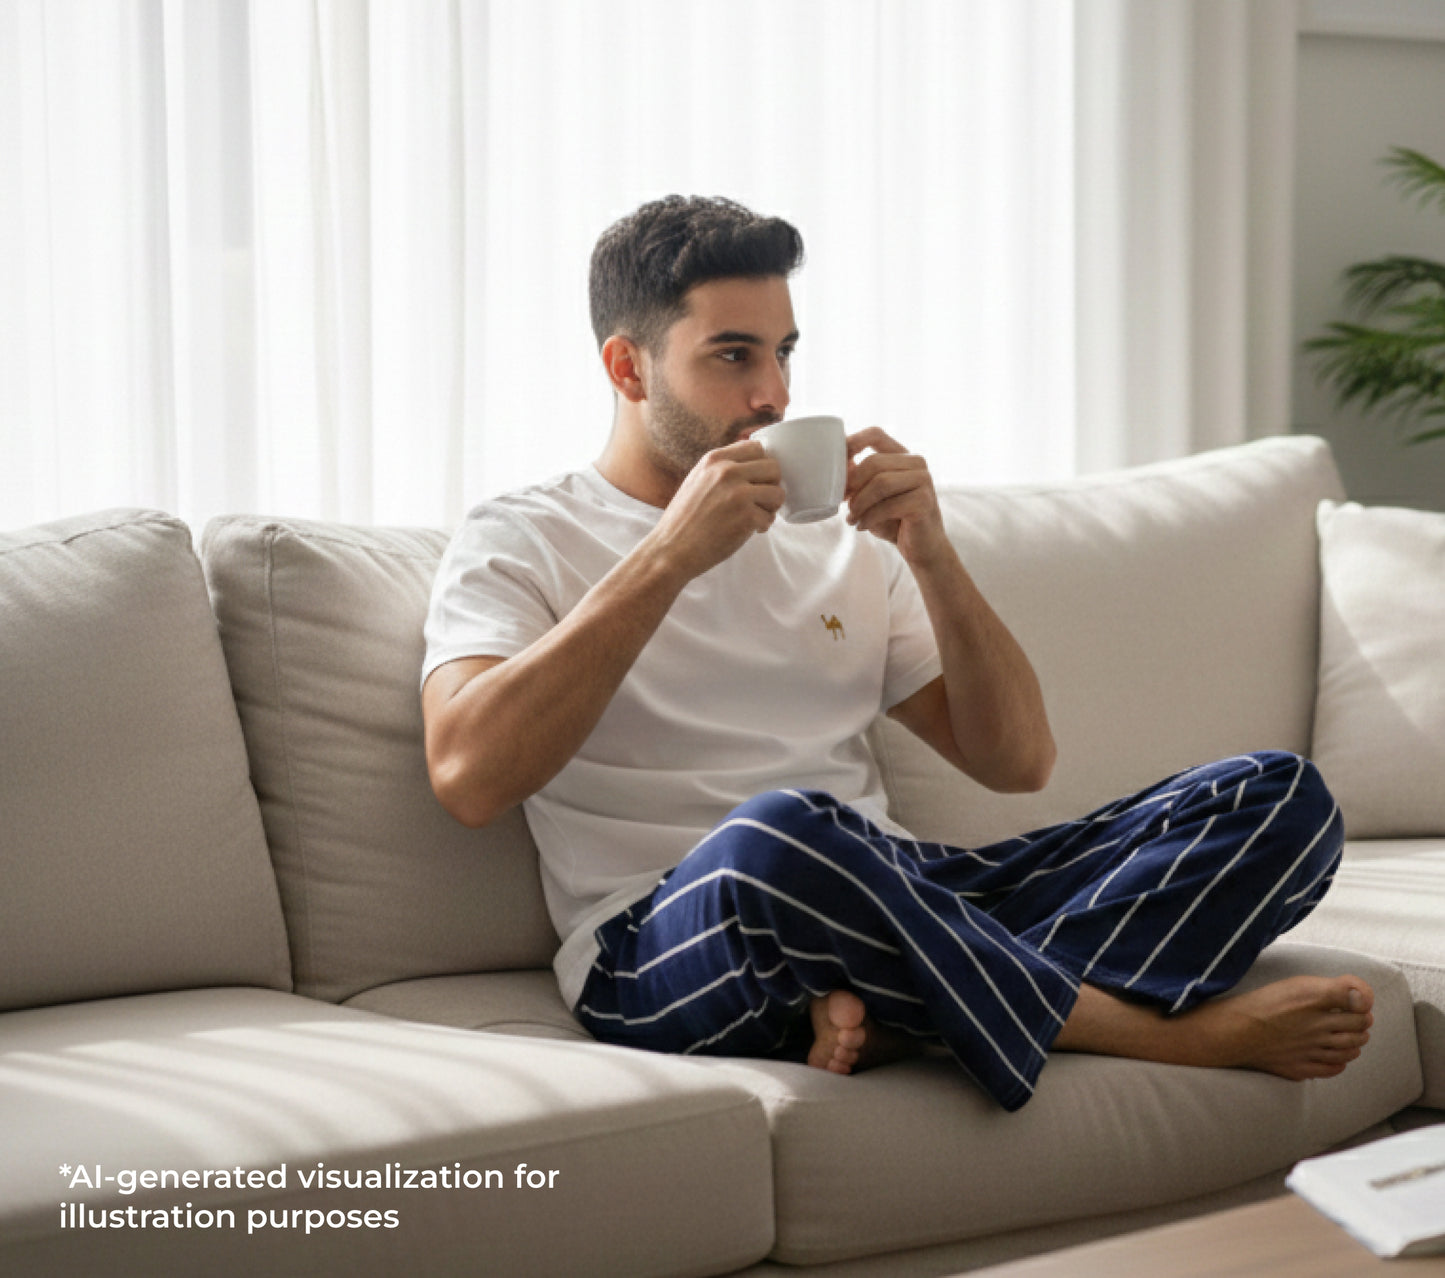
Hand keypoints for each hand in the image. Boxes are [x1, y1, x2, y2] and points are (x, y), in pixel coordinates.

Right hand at [646, 440, 783, 580]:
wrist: (670, 549)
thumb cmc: (683, 519)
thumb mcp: (697, 479)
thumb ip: (721, 469)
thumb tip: (754, 463)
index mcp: (715, 459)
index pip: (757, 448)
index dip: (762, 466)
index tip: (757, 481)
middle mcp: (727, 472)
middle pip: (773, 468)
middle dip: (771, 486)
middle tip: (759, 502)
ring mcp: (738, 494)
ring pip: (778, 492)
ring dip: (770, 507)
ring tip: (754, 517)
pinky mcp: (746, 517)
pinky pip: (770, 518)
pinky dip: (762, 527)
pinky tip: (747, 531)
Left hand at [845, 427, 950, 566]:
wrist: (922, 547)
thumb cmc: (893, 520)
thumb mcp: (871, 496)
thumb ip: (858, 477)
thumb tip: (831, 462)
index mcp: (902, 456)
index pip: (875, 434)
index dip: (851, 443)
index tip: (834, 463)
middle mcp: (916, 463)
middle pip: (874, 462)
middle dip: (852, 484)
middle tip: (843, 502)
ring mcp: (923, 481)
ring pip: (880, 483)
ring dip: (859, 504)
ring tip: (851, 519)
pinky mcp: (924, 502)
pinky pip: (888, 505)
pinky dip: (869, 518)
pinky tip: (861, 526)